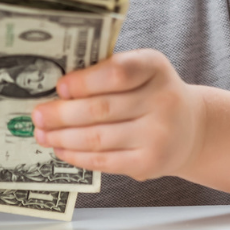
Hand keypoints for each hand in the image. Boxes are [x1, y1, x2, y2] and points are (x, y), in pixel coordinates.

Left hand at [31, 49, 204, 181]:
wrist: (190, 127)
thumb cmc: (154, 93)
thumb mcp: (142, 71)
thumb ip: (108, 74)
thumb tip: (59, 91)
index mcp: (155, 67)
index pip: (119, 72)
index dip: (85, 81)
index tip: (60, 87)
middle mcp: (162, 100)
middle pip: (101, 109)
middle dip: (62, 114)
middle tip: (38, 115)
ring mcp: (158, 134)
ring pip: (97, 138)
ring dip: (62, 137)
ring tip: (43, 134)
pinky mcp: (149, 162)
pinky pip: (104, 161)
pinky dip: (77, 156)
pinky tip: (62, 149)